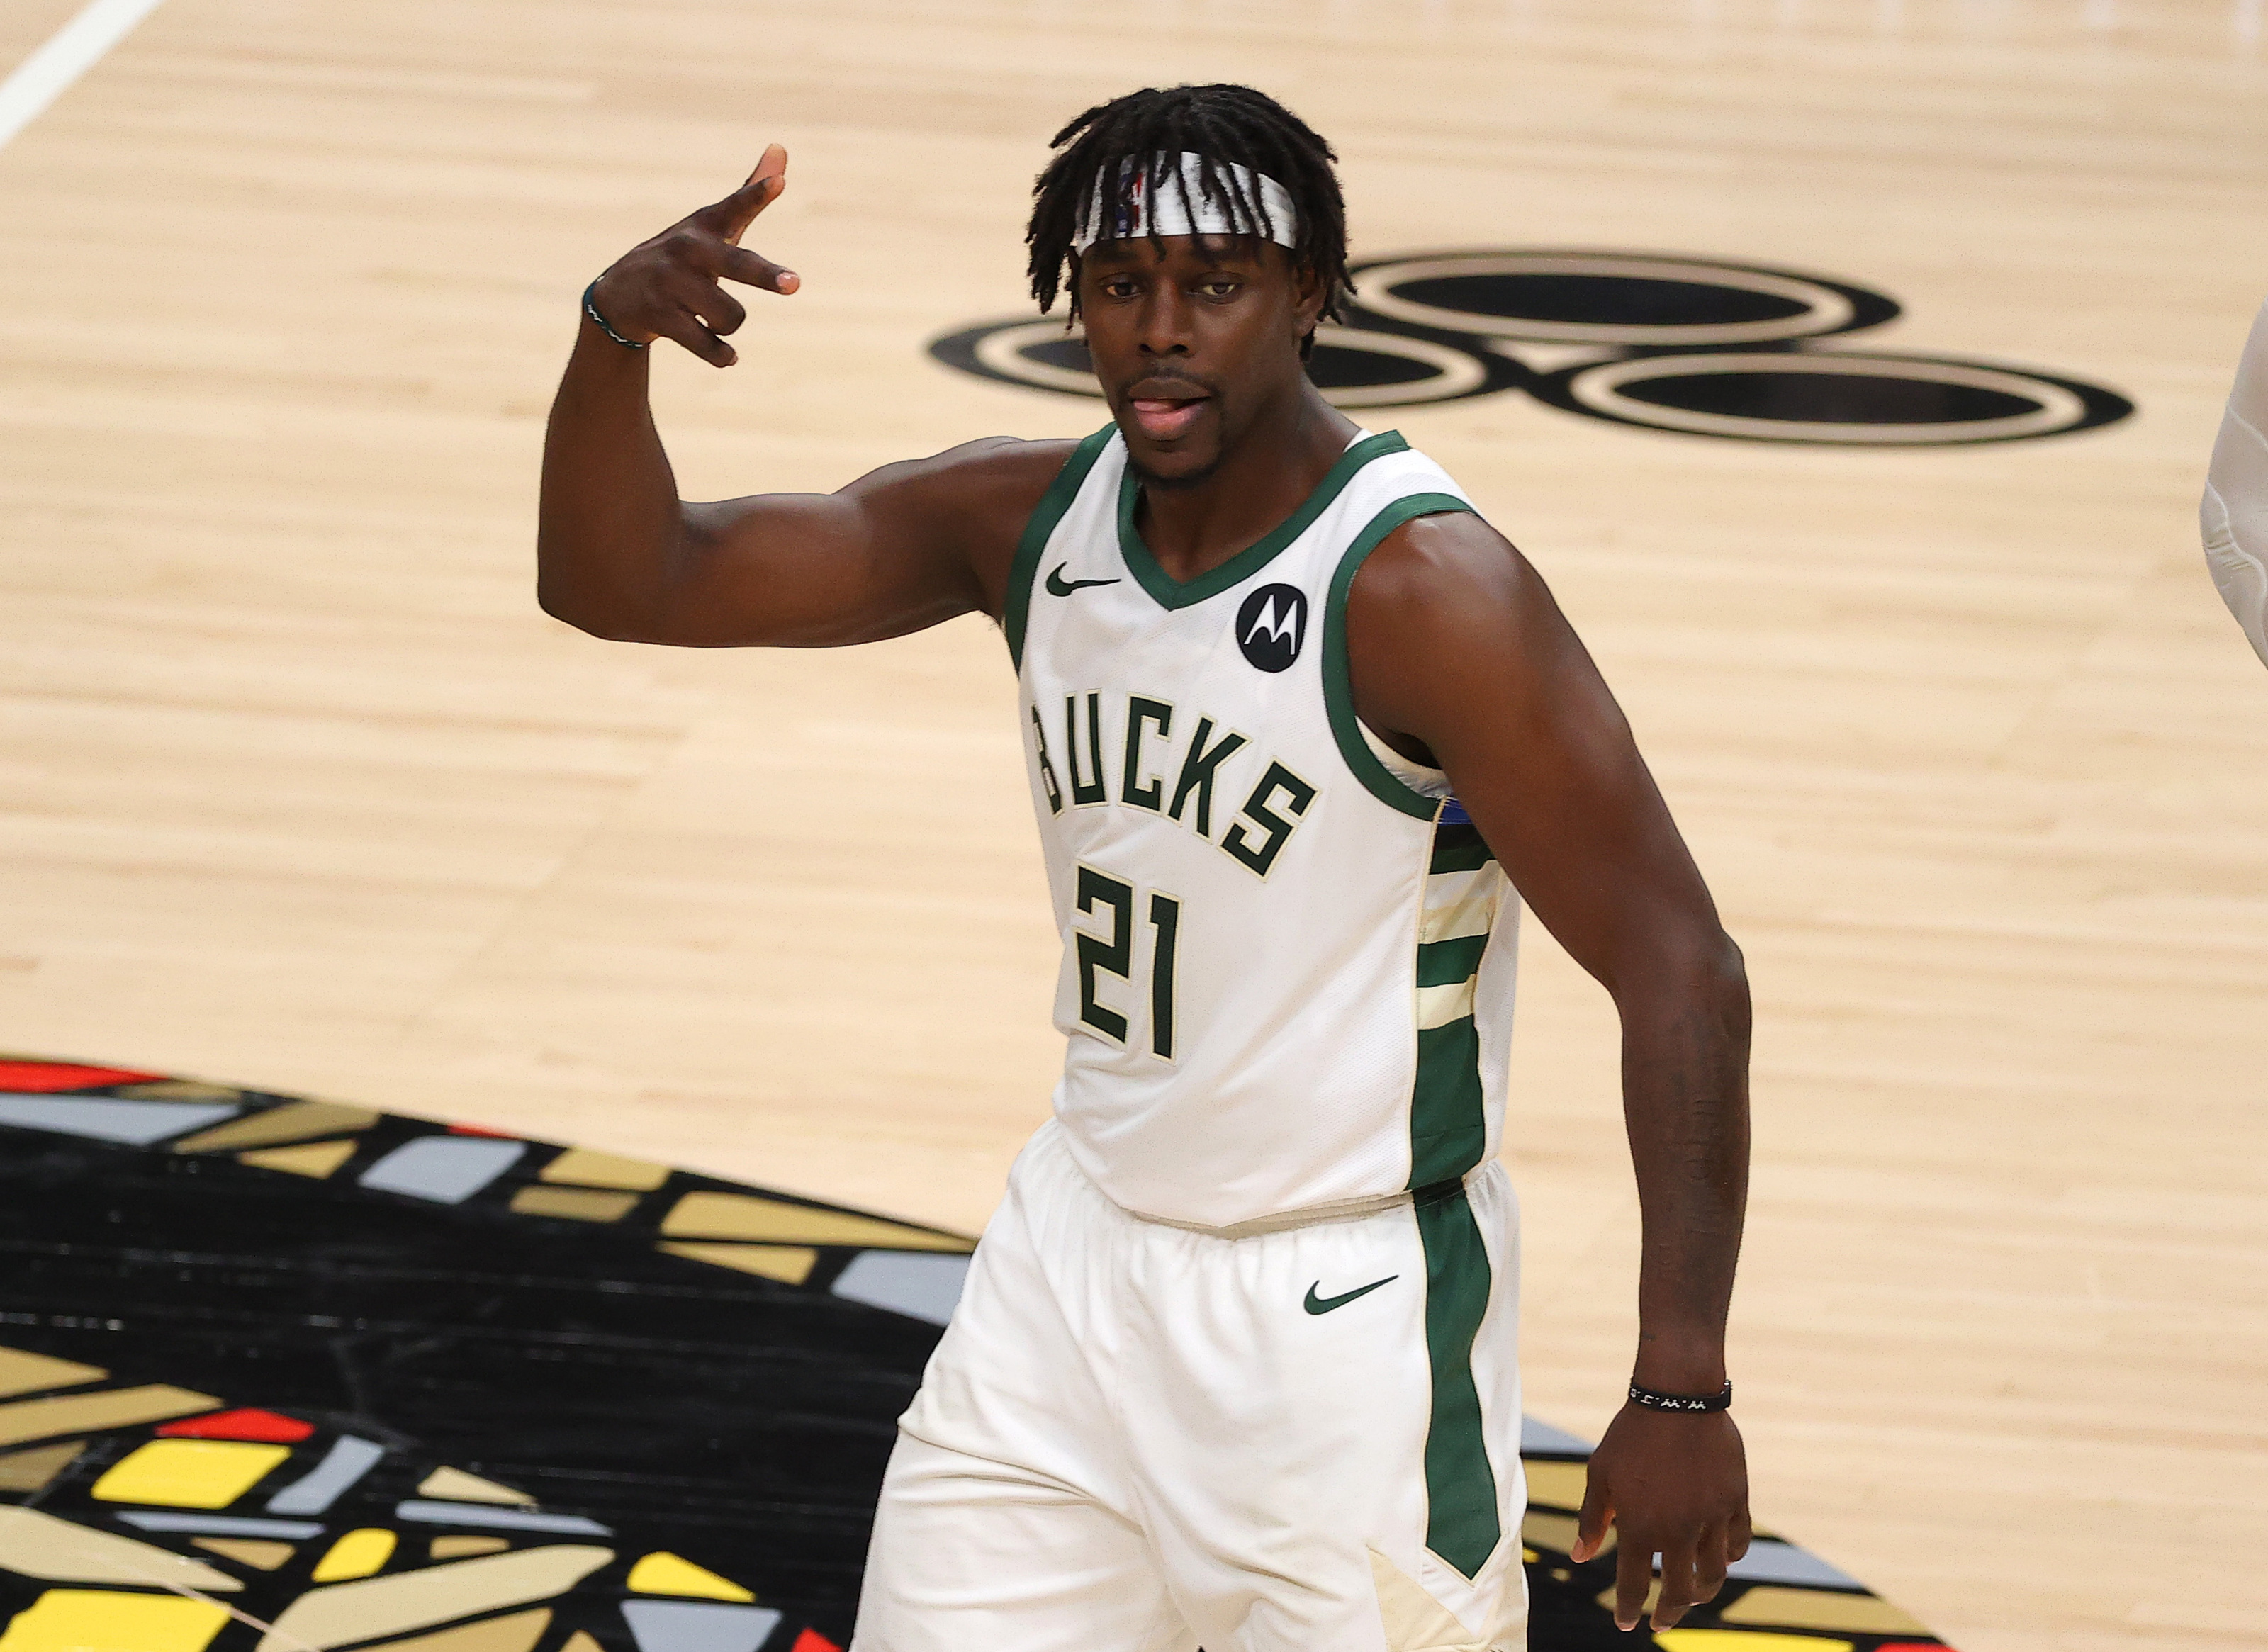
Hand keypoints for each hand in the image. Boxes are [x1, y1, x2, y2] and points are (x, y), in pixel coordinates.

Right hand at [587, 145, 799, 365]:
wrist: (620, 295)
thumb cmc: (683, 257)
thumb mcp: (712, 225)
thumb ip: (749, 194)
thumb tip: (780, 149)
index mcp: (705, 226)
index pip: (735, 207)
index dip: (757, 194)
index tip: (780, 183)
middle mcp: (687, 249)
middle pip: (737, 265)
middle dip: (765, 275)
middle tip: (794, 284)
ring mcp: (671, 283)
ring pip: (730, 315)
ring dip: (730, 325)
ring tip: (713, 319)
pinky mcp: (660, 316)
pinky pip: (707, 344)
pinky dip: (722, 355)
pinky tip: (729, 357)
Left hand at [1569, 1404, 1751, 1632]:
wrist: (1677, 1398)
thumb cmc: (1630, 1434)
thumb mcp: (1600, 1474)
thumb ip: (1592, 1519)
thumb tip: (1579, 1558)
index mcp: (1639, 1526)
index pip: (1633, 1585)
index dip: (1628, 1610)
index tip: (1625, 1624)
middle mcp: (1677, 1530)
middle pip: (1678, 1591)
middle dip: (1668, 1614)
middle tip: (1661, 1624)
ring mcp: (1710, 1518)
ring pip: (1713, 1575)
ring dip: (1702, 1592)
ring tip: (1692, 1597)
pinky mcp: (1735, 1501)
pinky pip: (1737, 1543)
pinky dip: (1729, 1557)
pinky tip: (1721, 1560)